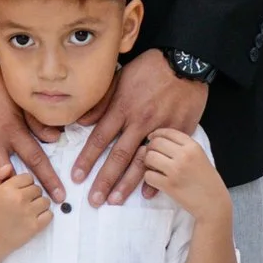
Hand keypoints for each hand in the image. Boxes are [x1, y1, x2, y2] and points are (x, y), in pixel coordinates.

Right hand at [0, 58, 65, 214]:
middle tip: (33, 212)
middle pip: (11, 177)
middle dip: (24, 196)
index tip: (60, 196)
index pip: (35, 159)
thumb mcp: (16, 96)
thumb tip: (57, 138)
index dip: (49, 179)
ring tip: (5, 219)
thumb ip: (35, 120)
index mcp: (10, 128)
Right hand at [0, 162, 54, 254]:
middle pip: (38, 188)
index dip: (25, 184)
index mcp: (7, 188)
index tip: (19, 192)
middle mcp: (19, 199)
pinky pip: (50, 214)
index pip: (28, 177)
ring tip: (29, 211)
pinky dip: (45, 217)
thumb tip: (9, 166)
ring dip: (40, 205)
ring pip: (45, 201)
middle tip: (23, 203)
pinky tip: (34, 218)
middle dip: (32, 195)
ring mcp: (28, 213)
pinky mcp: (35, 226)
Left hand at [79, 50, 208, 205]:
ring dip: (126, 184)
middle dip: (104, 180)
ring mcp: (161, 128)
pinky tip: (148, 193)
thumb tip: (82, 121)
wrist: (186, 61)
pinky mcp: (179, 131)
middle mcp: (140, 120)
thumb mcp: (121, 77)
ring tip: (115, 201)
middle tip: (93, 200)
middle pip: (118, 156)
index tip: (77, 176)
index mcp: (123, 106)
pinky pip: (165, 158)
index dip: (87, 158)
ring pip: (141, 161)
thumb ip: (102, 101)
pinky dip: (157, 176)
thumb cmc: (151, 67)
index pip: (100, 138)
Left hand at [141, 128, 229, 224]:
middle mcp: (184, 155)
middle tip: (152, 156)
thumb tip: (160, 139)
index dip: (157, 134)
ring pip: (149, 157)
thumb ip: (184, 147)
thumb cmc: (208, 181)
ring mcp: (176, 170)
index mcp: (193, 146)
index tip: (153, 139)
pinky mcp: (169, 185)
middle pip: (156, 142)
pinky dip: (149, 178)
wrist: (214, 204)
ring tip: (154, 168)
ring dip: (148, 163)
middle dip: (150, 148)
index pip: (168, 132)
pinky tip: (157, 181)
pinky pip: (148, 175)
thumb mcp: (201, 157)